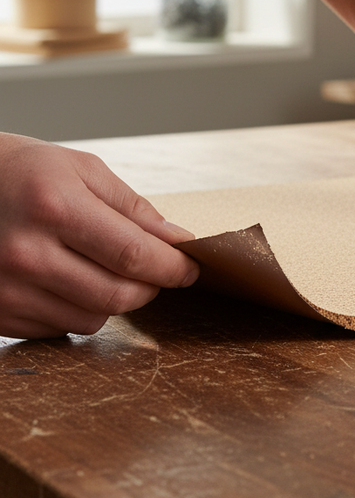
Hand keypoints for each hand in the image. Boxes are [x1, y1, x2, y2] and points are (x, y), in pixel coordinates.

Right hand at [0, 134, 198, 339]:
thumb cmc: (21, 171)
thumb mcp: (81, 169)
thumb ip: (133, 208)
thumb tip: (176, 241)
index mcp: (55, 208)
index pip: (134, 255)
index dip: (173, 267)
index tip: (192, 268)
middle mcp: (27, 254)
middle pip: (118, 296)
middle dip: (150, 286)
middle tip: (157, 271)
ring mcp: (7, 289)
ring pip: (93, 318)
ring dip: (115, 300)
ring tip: (105, 269)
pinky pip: (59, 328)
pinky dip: (78, 310)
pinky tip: (69, 280)